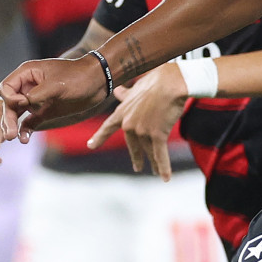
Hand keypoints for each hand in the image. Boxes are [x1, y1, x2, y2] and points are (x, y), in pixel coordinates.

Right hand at [0, 56, 109, 139]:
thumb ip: (36, 94)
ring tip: (12, 137)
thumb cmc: (78, 76)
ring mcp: (35, 100)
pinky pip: (29, 122)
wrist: (98, 82)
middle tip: (9, 134)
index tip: (24, 104)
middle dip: (7, 117)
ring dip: (13, 125)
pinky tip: (24, 140)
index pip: (6, 88)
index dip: (10, 98)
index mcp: (27, 74)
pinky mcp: (45, 111)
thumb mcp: (56, 84)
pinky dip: (25, 130)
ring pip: (16, 114)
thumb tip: (21, 104)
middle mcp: (28, 86)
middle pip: (9, 103)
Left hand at [89, 63, 190, 179]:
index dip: (99, 137)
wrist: (170, 83)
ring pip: (148, 151)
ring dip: (154, 163)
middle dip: (136, 158)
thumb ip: (126, 94)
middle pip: (133, 145)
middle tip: (137, 168)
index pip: (107, 127)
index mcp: (122, 112)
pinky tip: (165, 179)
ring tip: (156, 172)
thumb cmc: (155, 82)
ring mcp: (142, 130)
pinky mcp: (157, 135)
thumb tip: (118, 90)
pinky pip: (160, 155)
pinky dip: (164, 167)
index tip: (90, 145)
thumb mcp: (137, 89)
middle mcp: (129, 124)